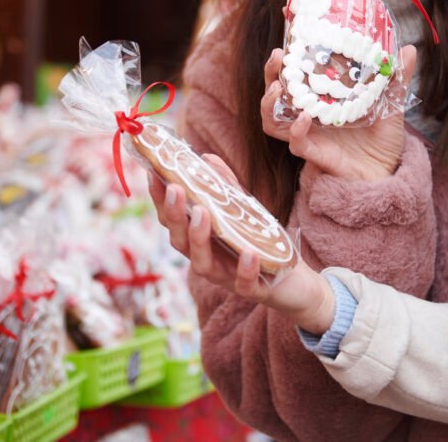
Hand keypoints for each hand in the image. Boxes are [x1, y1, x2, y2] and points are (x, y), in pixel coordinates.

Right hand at [148, 162, 336, 334]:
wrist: (294, 281)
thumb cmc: (260, 243)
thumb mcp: (243, 211)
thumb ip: (225, 187)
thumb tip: (206, 157)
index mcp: (200, 241)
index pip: (172, 221)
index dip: (160, 200)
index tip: (154, 173)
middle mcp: (207, 260)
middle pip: (179, 241)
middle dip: (175, 216)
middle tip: (174, 189)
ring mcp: (226, 277)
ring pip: (202, 264)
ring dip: (199, 238)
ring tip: (202, 212)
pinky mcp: (252, 290)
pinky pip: (243, 283)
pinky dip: (244, 269)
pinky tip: (248, 252)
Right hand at [260, 45, 416, 179]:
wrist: (388, 173)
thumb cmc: (383, 139)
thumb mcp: (391, 104)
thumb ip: (395, 78)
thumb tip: (409, 47)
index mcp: (322, 96)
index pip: (296, 70)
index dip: (287, 50)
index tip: (285, 24)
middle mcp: (309, 112)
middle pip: (276, 89)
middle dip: (272, 71)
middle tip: (279, 55)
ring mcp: (308, 133)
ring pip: (272, 117)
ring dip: (269, 100)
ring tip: (279, 85)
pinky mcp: (314, 152)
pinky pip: (295, 142)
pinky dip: (296, 129)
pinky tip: (304, 118)